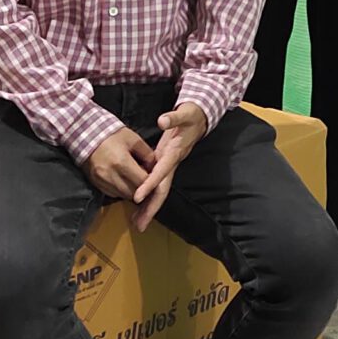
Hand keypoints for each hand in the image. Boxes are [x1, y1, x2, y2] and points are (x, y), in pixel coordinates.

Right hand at [85, 129, 156, 203]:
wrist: (86, 134)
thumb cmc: (112, 134)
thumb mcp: (133, 139)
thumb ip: (147, 154)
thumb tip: (155, 168)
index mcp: (122, 162)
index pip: (143, 182)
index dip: (151, 181)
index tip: (154, 176)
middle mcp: (111, 175)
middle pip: (134, 193)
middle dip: (142, 188)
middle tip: (145, 179)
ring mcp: (102, 181)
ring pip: (123, 196)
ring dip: (132, 191)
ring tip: (134, 179)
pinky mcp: (96, 184)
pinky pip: (113, 194)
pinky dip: (121, 190)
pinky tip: (123, 180)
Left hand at [130, 105, 210, 231]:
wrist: (200, 118)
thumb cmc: (192, 116)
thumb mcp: (185, 113)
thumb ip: (174, 117)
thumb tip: (162, 121)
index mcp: (174, 153)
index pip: (161, 172)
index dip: (149, 185)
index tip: (137, 197)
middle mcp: (172, 164)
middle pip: (161, 191)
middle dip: (151, 209)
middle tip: (140, 225)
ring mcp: (168, 166)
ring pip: (159, 191)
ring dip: (149, 208)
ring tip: (137, 223)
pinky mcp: (164, 165)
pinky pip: (156, 185)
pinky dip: (149, 197)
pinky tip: (139, 206)